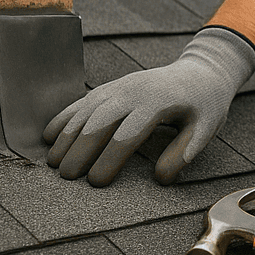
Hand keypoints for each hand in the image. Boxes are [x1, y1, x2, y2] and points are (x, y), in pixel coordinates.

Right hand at [43, 27, 254, 186]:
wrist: (202, 71)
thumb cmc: (205, 104)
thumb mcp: (205, 128)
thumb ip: (185, 152)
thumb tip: (161, 178)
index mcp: (157, 102)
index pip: (127, 135)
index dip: (109, 159)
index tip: (97, 183)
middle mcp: (133, 91)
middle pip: (99, 122)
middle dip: (80, 150)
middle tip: (66, 178)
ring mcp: (120, 86)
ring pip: (86, 110)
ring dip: (67, 135)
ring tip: (52, 163)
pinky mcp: (112, 86)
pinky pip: (84, 101)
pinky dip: (65, 117)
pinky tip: (48, 135)